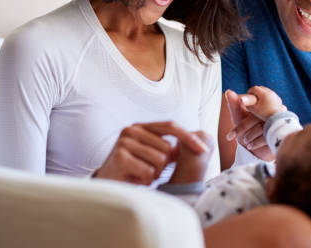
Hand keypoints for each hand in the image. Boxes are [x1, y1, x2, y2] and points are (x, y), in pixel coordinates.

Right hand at [93, 121, 208, 184]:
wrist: (107, 183)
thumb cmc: (134, 168)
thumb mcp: (153, 154)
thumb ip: (170, 147)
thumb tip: (199, 143)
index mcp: (141, 126)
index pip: (171, 126)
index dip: (189, 137)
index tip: (203, 149)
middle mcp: (131, 130)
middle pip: (168, 148)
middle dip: (164, 165)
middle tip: (148, 169)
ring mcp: (124, 142)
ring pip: (160, 161)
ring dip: (154, 174)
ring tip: (140, 174)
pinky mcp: (121, 157)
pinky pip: (149, 172)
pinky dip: (146, 180)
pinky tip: (134, 179)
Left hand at [224, 89, 273, 160]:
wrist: (254, 150)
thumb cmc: (246, 131)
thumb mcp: (239, 117)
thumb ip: (234, 104)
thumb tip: (228, 91)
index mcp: (262, 105)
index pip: (253, 102)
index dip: (243, 108)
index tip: (236, 114)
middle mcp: (271, 112)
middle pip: (257, 116)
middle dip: (243, 126)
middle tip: (231, 136)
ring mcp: (276, 123)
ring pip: (261, 127)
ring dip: (249, 135)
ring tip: (244, 140)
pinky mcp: (279, 135)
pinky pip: (266, 137)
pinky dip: (256, 142)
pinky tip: (249, 146)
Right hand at [246, 86, 286, 120]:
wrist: (277, 120)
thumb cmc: (264, 115)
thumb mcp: (253, 109)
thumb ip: (247, 104)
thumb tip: (241, 99)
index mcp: (264, 94)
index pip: (254, 88)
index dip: (250, 91)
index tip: (248, 95)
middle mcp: (271, 93)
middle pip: (261, 88)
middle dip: (256, 91)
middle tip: (252, 96)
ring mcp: (275, 96)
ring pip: (266, 91)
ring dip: (261, 93)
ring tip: (258, 99)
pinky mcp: (279, 99)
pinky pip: (271, 95)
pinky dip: (267, 97)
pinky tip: (265, 102)